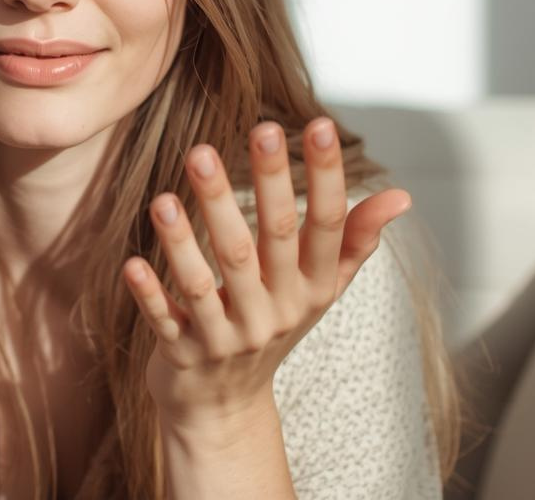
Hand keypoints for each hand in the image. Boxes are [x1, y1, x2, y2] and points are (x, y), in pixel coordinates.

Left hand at [121, 116, 411, 427]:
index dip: (325, 177)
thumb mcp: (319, 290)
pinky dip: (150, 295)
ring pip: (208, 282)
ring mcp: (228, 337)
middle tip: (259, 130)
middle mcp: (274, 313)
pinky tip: (132, 263)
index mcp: (310, 290)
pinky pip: (166, 322)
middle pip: (268, 243)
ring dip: (186, 240)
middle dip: (264, 185)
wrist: (225, 410)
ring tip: (168, 195)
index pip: (326, 227)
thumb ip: (355, 241)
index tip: (320, 124)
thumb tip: (402, 196)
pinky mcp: (184, 355)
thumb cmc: (273, 327)